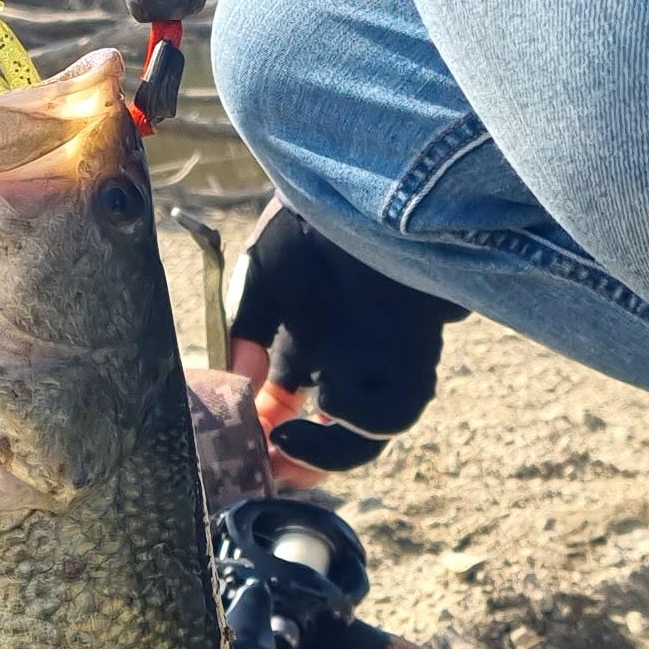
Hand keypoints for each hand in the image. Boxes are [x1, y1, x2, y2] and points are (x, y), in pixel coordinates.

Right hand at [226, 204, 463, 474]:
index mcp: (307, 338)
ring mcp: (381, 360)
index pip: (285, 405)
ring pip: (362, 432)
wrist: (374, 176)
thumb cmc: (318, 212)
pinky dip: (358, 424)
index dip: (262, 432)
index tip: (233, 447)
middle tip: (262, 473)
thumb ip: (247, 325)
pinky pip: (394, 411)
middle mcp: (346, 357)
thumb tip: (241, 381)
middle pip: (327, 432)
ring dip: (324, 453)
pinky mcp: (414, 354)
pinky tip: (325, 409)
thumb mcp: (263, 267)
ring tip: (282, 449)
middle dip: (296, 461)